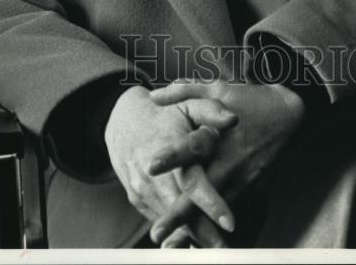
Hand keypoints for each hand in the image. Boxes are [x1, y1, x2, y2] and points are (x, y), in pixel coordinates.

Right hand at [104, 85, 237, 246]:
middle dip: (204, 234)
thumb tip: (233, 119)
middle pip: (181, 211)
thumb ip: (211, 111)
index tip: (230, 223)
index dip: (211, 203)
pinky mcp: (137, 199)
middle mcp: (153, 175)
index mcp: (170, 150)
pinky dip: (175, 233)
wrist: (121, 121)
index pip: (192, 182)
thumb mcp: (187, 104)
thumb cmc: (163, 114)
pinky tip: (194, 243)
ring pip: (169, 220)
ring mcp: (142, 190)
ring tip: (214, 251)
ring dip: (191, 238)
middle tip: (226, 251)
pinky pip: (159, 219)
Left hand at [147, 79, 304, 246]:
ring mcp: (239, 178)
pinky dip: (208, 226)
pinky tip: (194, 243)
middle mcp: (228, 161)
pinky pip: (224, 209)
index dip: (171, 156)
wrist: (289, 116)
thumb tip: (153, 96)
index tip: (150, 166)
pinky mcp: (247, 187)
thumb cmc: (249, 99)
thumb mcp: (218, 88)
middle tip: (156, 233)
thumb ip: (184, 91)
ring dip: (192, 228)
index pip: (191, 147)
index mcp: (218, 135)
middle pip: (200, 191)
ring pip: (213, 208)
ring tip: (170, 247)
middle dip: (178, 214)